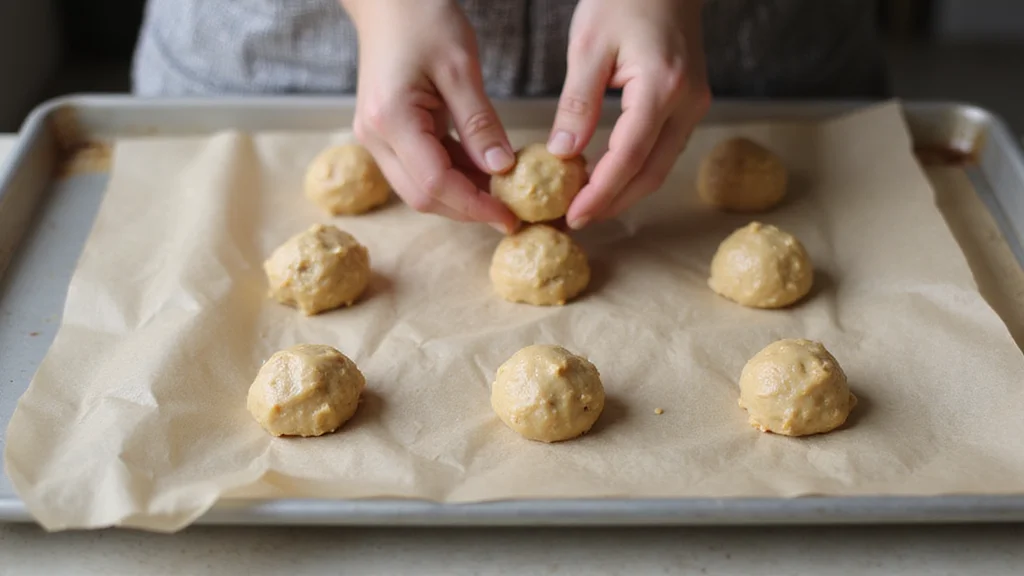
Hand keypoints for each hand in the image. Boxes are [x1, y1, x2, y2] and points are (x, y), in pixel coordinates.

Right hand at [342, 0, 518, 231]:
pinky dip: (452, 174)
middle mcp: (375, 137)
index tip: (511, 217)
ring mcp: (377, 137)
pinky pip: (420, 167)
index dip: (475, 206)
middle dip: (468, 209)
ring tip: (503, 192)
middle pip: (423, 196)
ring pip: (421, 187)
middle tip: (511, 212)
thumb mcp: (461, 68)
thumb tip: (503, 170)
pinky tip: (482, 171)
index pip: (435, 183)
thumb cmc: (422, 17)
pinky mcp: (385, 133)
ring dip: (461, 194)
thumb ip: (480, 124)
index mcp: (391, 120)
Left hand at [549, 0, 710, 228]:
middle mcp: (687, 103)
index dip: (601, 192)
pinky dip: (636, 170)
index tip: (573, 215)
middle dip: (614, 202)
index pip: (629, 157)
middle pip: (651, 173)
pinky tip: (607, 176)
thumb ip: (577, 103)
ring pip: (661, 166)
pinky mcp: (691, 104)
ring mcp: (695, 106)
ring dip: (625, 191)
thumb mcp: (589, 47)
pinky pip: (664, 150)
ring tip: (586, 204)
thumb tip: (563, 155)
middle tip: (576, 219)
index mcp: (662, 87)